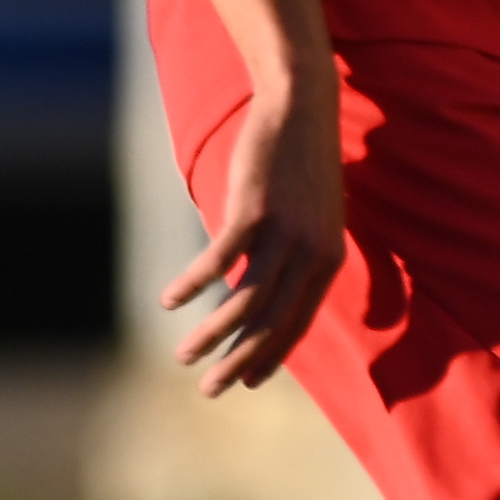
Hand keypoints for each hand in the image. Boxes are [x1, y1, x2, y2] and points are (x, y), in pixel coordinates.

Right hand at [167, 81, 343, 393]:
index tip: (249, 384)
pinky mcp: (255, 211)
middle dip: (239, 362)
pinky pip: (218, 261)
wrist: (302, 108)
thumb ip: (298, 258)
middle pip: (273, 323)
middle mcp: (313, 251)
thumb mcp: (314, 218)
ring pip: (244, 302)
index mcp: (330, 258)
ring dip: (210, 335)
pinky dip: (192, 284)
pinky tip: (169, 299)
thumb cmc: (302, 167)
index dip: (274, 356)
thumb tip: (268, 295)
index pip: (301, 321)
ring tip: (182, 356)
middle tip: (209, 390)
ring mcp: (285, 232)